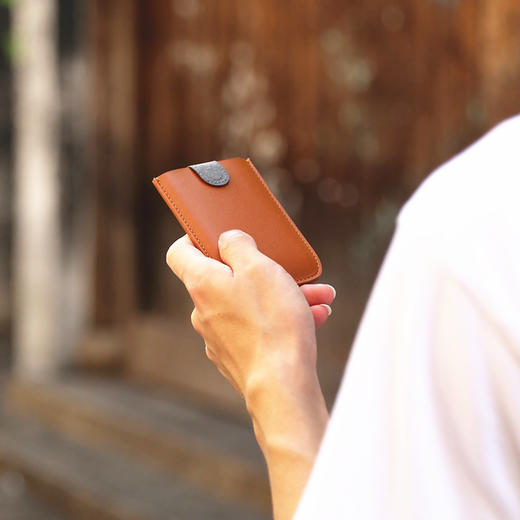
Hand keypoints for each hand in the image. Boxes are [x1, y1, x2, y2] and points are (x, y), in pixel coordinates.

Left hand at [166, 230, 335, 400]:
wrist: (282, 387)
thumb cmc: (272, 323)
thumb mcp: (259, 267)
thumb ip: (238, 245)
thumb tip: (228, 239)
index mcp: (202, 283)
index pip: (180, 252)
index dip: (195, 237)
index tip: (217, 234)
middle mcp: (203, 311)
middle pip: (229, 279)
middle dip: (265, 271)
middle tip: (294, 272)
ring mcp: (219, 337)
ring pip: (250, 304)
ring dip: (283, 296)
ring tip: (318, 297)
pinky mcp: (237, 356)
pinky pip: (258, 328)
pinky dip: (281, 320)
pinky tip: (314, 318)